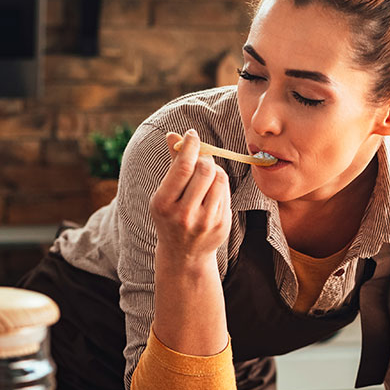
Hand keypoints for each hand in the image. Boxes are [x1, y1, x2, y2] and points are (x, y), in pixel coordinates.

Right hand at [150, 129, 230, 269]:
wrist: (184, 254)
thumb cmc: (172, 216)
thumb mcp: (165, 193)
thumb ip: (172, 164)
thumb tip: (173, 135)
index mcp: (163, 204)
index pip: (183, 167)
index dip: (190, 146)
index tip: (193, 135)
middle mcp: (183, 214)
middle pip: (204, 170)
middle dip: (205, 158)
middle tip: (202, 158)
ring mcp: (204, 221)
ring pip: (219, 179)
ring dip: (215, 170)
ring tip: (207, 175)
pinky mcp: (221, 224)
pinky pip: (226, 192)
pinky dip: (220, 184)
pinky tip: (212, 191)